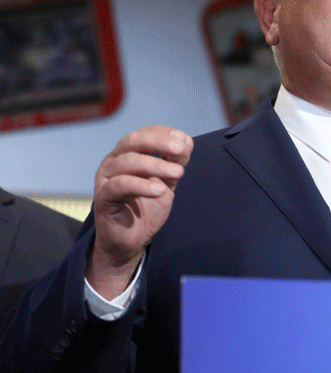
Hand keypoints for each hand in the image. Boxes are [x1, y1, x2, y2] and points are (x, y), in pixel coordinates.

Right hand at [86, 126, 192, 298]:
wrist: (132, 239)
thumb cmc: (147, 207)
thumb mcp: (166, 182)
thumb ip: (174, 163)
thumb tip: (186, 142)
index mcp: (127, 154)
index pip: (143, 134)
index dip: (163, 133)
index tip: (184, 139)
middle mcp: (113, 162)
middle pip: (132, 142)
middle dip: (159, 143)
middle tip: (180, 150)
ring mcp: (105, 179)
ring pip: (127, 162)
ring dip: (155, 165)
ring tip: (178, 173)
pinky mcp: (102, 197)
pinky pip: (119, 185)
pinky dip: (141, 185)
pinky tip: (159, 190)